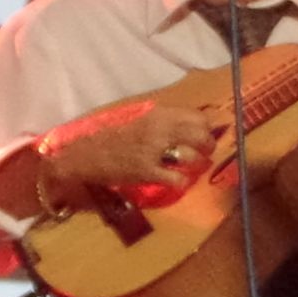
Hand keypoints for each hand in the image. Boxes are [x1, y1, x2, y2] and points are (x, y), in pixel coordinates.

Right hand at [40, 92, 236, 204]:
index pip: (198, 117)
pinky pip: (177, 178)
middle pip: (201, 136)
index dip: (207, 128)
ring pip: (193, 157)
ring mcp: (153, 151)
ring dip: (198, 165)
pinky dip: (182, 182)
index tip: (208, 134)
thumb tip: (198, 125)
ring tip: (194, 168)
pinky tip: (178, 181)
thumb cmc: (117, 137)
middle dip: (209, 146)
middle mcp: (159, 130)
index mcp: (159, 115)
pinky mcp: (147, 172)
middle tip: (205, 153)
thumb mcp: (144, 121)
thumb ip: (168, 122)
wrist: (88, 154)